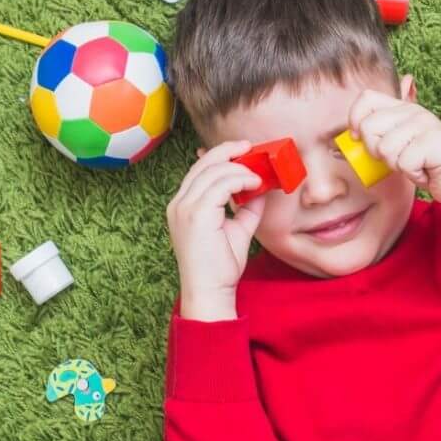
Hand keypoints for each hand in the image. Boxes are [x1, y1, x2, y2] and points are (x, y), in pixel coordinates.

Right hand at [166, 140, 264, 320]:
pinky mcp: (196, 214)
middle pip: (204, 164)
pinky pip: (221, 184)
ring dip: (240, 169)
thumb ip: (246, 207)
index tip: (242, 151)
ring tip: (259, 176)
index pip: (199, 170)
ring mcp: (184, 207)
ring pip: (214, 171)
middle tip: (251, 148)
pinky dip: (240, 179)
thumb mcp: (237, 229)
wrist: (210, 292)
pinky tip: (255, 185)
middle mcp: (179, 203)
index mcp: (182, 205)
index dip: (220, 156)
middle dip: (229, 152)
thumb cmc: (220, 267)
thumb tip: (262, 187)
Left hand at [348, 90, 440, 216]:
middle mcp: (413, 112)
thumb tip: (350, 135)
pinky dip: (412, 173)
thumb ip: (380, 135)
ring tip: (413, 164)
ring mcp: (424, 125)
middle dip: (375, 151)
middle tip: (396, 158)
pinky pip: (403, 162)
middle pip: (369, 127)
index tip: (359, 139)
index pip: (365, 98)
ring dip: (396, 165)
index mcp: (402, 108)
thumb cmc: (427, 164)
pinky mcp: (433, 143)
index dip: (355, 119)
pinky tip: (423, 170)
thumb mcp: (400, 144)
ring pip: (384, 148)